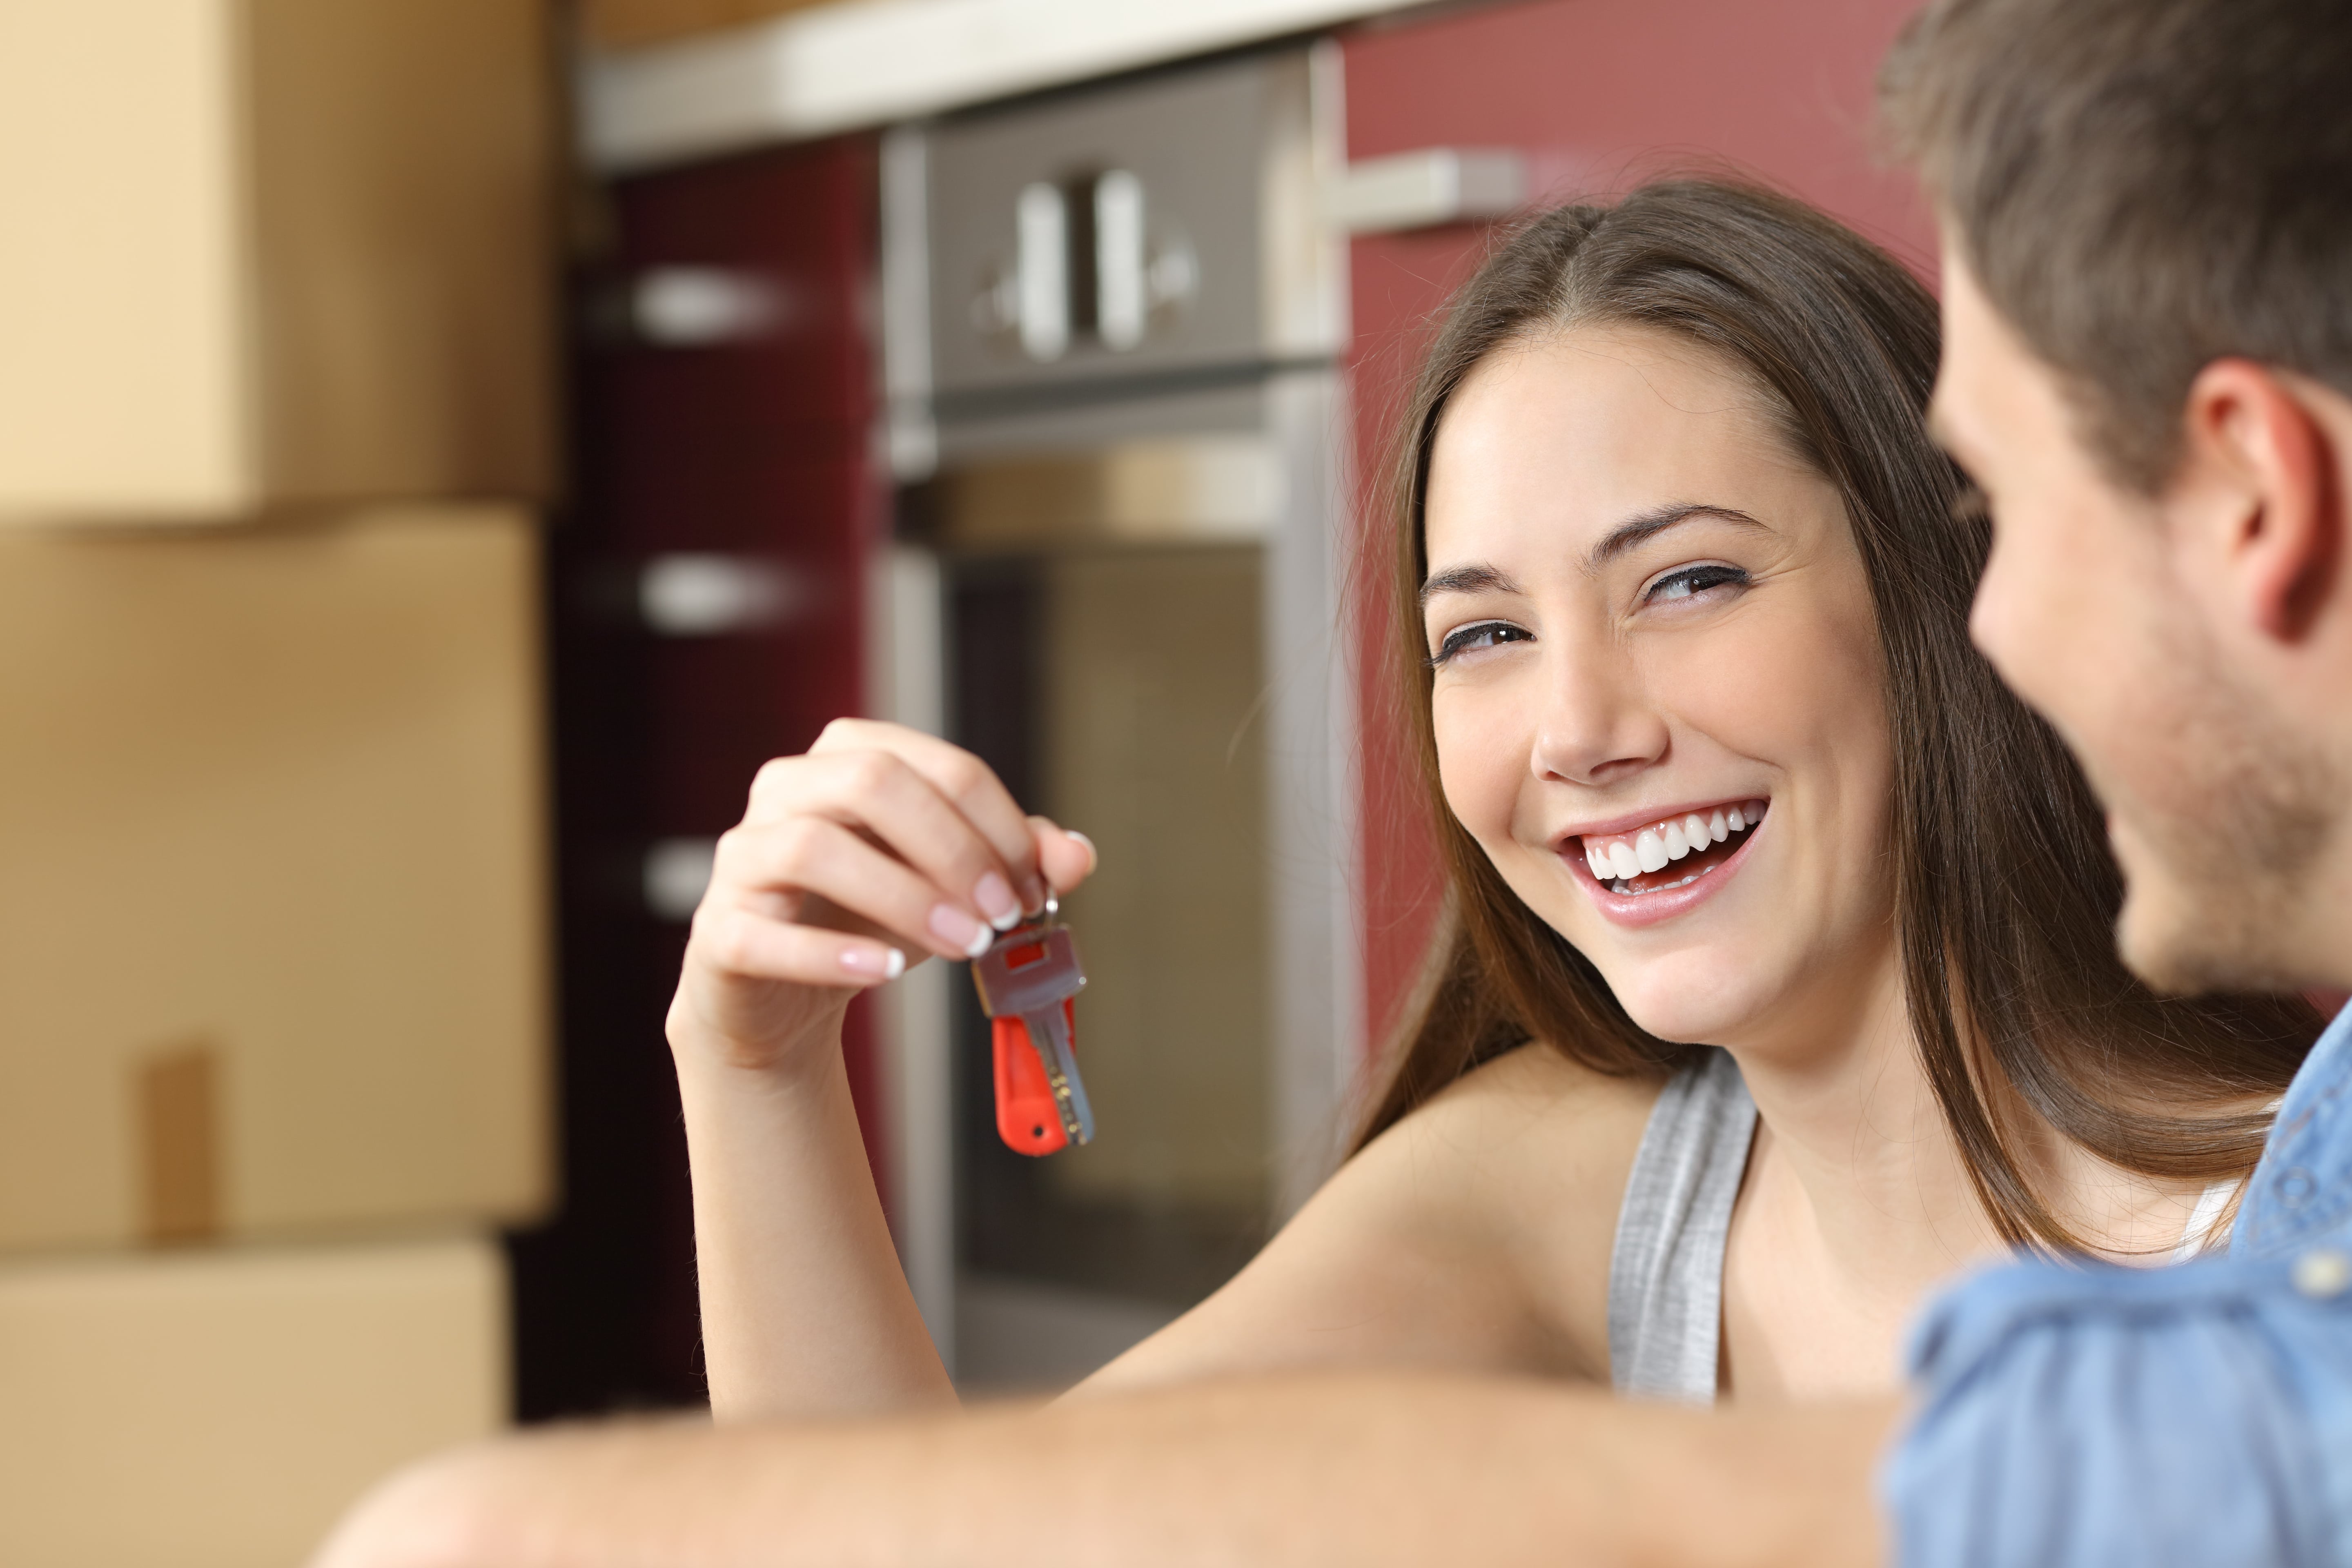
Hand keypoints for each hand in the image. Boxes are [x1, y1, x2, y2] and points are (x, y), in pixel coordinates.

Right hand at [667, 719, 1096, 1075]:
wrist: (784, 997)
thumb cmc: (869, 919)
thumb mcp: (951, 884)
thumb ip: (1013, 862)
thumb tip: (1076, 854)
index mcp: (848, 758)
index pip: (937, 765)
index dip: (999, 823)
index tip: (1036, 886)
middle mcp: (787, 790)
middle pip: (870, 782)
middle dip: (953, 847)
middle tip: (1003, 913)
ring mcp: (742, 857)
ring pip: (811, 847)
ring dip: (904, 898)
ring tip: (964, 944)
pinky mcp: (719, 930)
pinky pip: (760, 933)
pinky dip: (829, 954)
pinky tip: (885, 972)